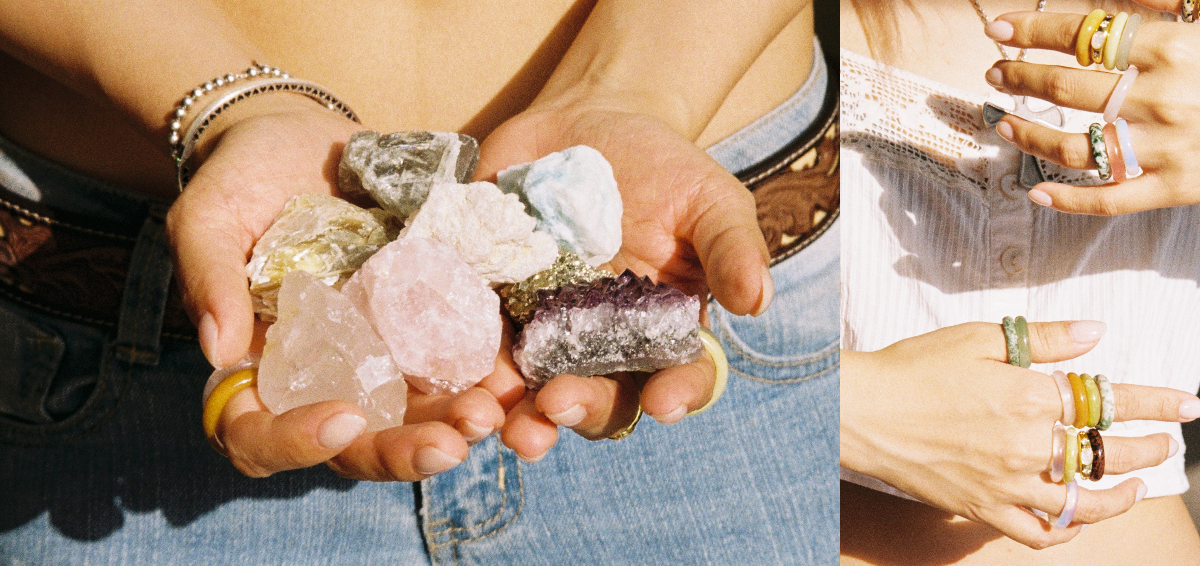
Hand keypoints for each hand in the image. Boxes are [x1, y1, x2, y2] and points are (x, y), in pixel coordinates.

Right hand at [167, 95, 506, 478]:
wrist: (304, 137)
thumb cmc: (240, 180)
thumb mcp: (209, 218)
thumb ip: (209, 278)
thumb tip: (221, 352)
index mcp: (258, 371)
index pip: (261, 435)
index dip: (296, 442)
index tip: (343, 419)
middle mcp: (322, 378)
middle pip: (355, 445)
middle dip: (402, 451)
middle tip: (451, 444)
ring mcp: (378, 357)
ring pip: (415, 415)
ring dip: (455, 424)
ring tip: (492, 413)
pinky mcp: (424, 326)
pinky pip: (457, 361)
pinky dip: (486, 375)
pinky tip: (514, 376)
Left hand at [477, 96, 767, 458]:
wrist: (591, 122)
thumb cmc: (664, 167)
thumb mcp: (709, 198)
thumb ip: (732, 248)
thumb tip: (757, 302)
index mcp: (662, 332)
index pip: (677, 377)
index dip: (675, 394)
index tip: (665, 402)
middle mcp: (602, 345)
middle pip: (594, 396)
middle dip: (575, 410)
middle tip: (556, 409)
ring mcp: (542, 328)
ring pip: (526, 387)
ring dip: (509, 408)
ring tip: (494, 415)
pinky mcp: (489, 302)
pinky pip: (470, 338)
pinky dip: (457, 357)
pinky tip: (445, 364)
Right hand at [841, 320, 1199, 548]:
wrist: (862, 411)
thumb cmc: (913, 367)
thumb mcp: (977, 338)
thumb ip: (1043, 338)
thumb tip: (1096, 331)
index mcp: (1029, 395)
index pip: (1111, 400)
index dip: (1157, 403)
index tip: (1188, 405)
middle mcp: (1026, 444)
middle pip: (1108, 454)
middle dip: (1149, 449)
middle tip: (1166, 443)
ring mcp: (1006, 482)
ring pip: (1084, 502)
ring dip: (1120, 496)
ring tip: (1135, 486)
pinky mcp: (983, 506)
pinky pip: (1038, 531)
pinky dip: (1066, 530)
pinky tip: (1077, 519)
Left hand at [983, 9, 1199, 213]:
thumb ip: (1169, 5)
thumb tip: (1119, 2)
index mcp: (1173, 48)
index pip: (1083, 34)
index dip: (1034, 30)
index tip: (1000, 28)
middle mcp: (1161, 98)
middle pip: (1065, 88)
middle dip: (1020, 77)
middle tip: (997, 72)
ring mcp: (1165, 147)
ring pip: (1074, 147)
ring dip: (1029, 135)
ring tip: (1004, 125)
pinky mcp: (1174, 187)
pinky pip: (1107, 201)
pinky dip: (1066, 201)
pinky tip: (1036, 193)